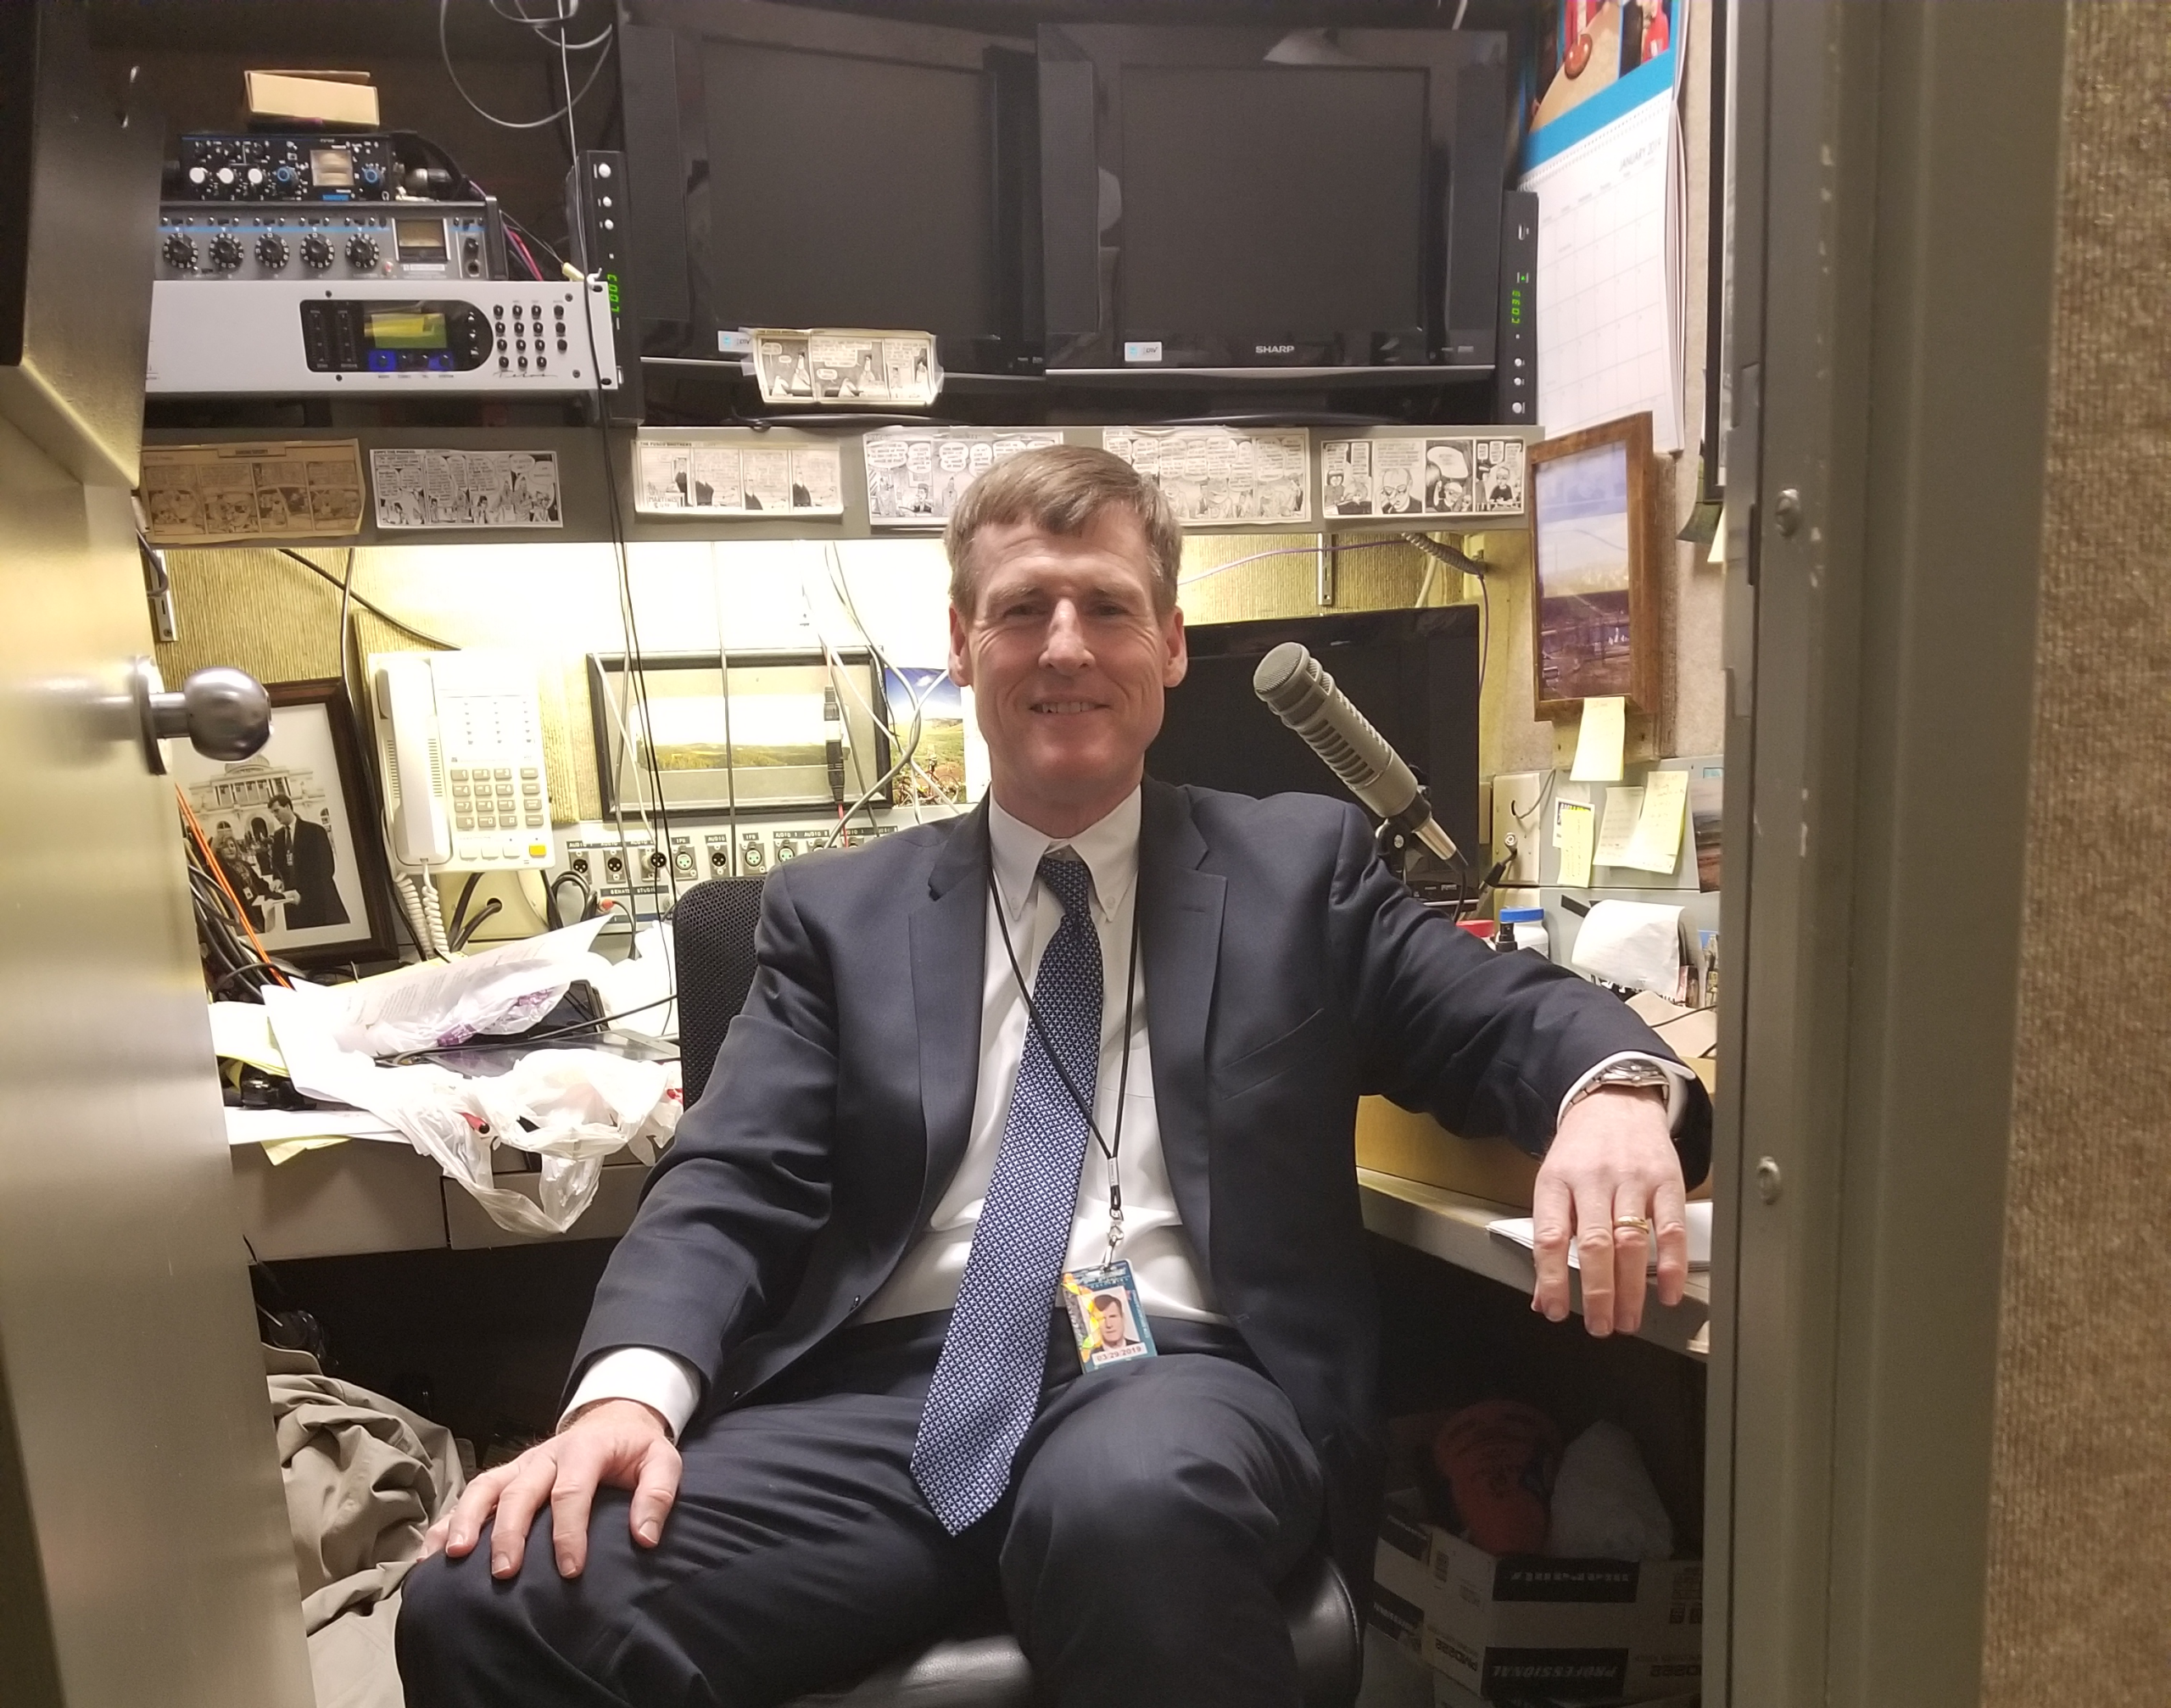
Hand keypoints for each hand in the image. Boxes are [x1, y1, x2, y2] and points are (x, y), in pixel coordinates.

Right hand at [421, 1398, 680, 1579]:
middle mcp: (546, 1455)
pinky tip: (430, 1553)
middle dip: (510, 1531)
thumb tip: (645, 1537)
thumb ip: (657, 1494)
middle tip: (505, 1572)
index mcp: (585, 1449)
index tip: (571, 1570)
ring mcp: (521, 1464)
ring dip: (467, 1521)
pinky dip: (448, 1522)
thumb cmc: (634, 1450)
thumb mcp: (661, 1460)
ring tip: (453, 1557)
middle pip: (521, 1490)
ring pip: (485, 1487)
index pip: (572, 1490)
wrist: (614, 1419)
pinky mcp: (505, 1476)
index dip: (570, 1531)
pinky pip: (471, 1495)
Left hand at [1530, 1086, 1686, 1335]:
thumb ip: (1549, 1238)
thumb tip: (1542, 1297)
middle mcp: (1593, 1181)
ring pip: (1631, 1242)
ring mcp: (1632, 1180)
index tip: (1555, 1311)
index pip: (1550, 1237)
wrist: (1616, 1100)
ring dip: (1631, 1289)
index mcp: (1557, 1182)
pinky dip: (1671, 1265)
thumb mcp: (1553, 1183)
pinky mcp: (1666, 1181)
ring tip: (1628, 1320)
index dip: (1551, 1278)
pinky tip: (1667, 1293)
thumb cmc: (1581, 1150)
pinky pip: (1670, 1228)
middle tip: (1601, 1327)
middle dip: (1598, 1293)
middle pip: (1595, 1245)